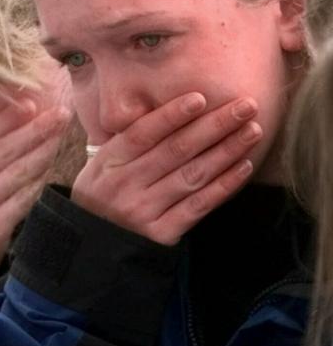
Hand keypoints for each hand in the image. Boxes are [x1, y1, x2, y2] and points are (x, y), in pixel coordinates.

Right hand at [0, 102, 71, 273]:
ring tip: (62, 138)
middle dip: (33, 130)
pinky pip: (19, 204)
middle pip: (2, 151)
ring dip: (41, 154)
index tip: (31, 102)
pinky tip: (54, 174)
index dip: (6, 118)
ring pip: (14, 174)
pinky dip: (37, 188)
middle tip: (60, 114)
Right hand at [71, 93, 261, 245]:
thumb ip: (125, 142)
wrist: (93, 247)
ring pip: (193, 175)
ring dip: (227, 151)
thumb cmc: (100, 196)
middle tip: (245, 106)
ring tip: (252, 131)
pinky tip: (243, 166)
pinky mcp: (162, 233)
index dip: (171, 116)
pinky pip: (199, 206)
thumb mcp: (98, 166)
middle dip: (214, 125)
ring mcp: (144, 210)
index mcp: (108, 163)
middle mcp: (126, 185)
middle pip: (175, 150)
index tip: (200, 97)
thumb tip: (167, 110)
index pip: (142, 134)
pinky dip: (223, 186)